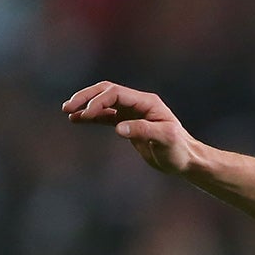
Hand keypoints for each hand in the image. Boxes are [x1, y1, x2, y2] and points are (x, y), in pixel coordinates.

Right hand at [63, 81, 198, 174]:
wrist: (186, 161)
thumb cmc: (179, 151)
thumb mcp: (165, 140)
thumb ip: (144, 131)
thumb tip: (118, 128)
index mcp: (147, 102)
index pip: (116, 94)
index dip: (98, 101)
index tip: (86, 114)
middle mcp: (138, 104)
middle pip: (106, 92)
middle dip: (86, 98)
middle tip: (68, 107)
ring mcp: (132, 113)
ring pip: (103, 103)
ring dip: (85, 105)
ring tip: (68, 112)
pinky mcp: (128, 124)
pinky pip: (105, 116)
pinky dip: (91, 117)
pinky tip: (76, 120)